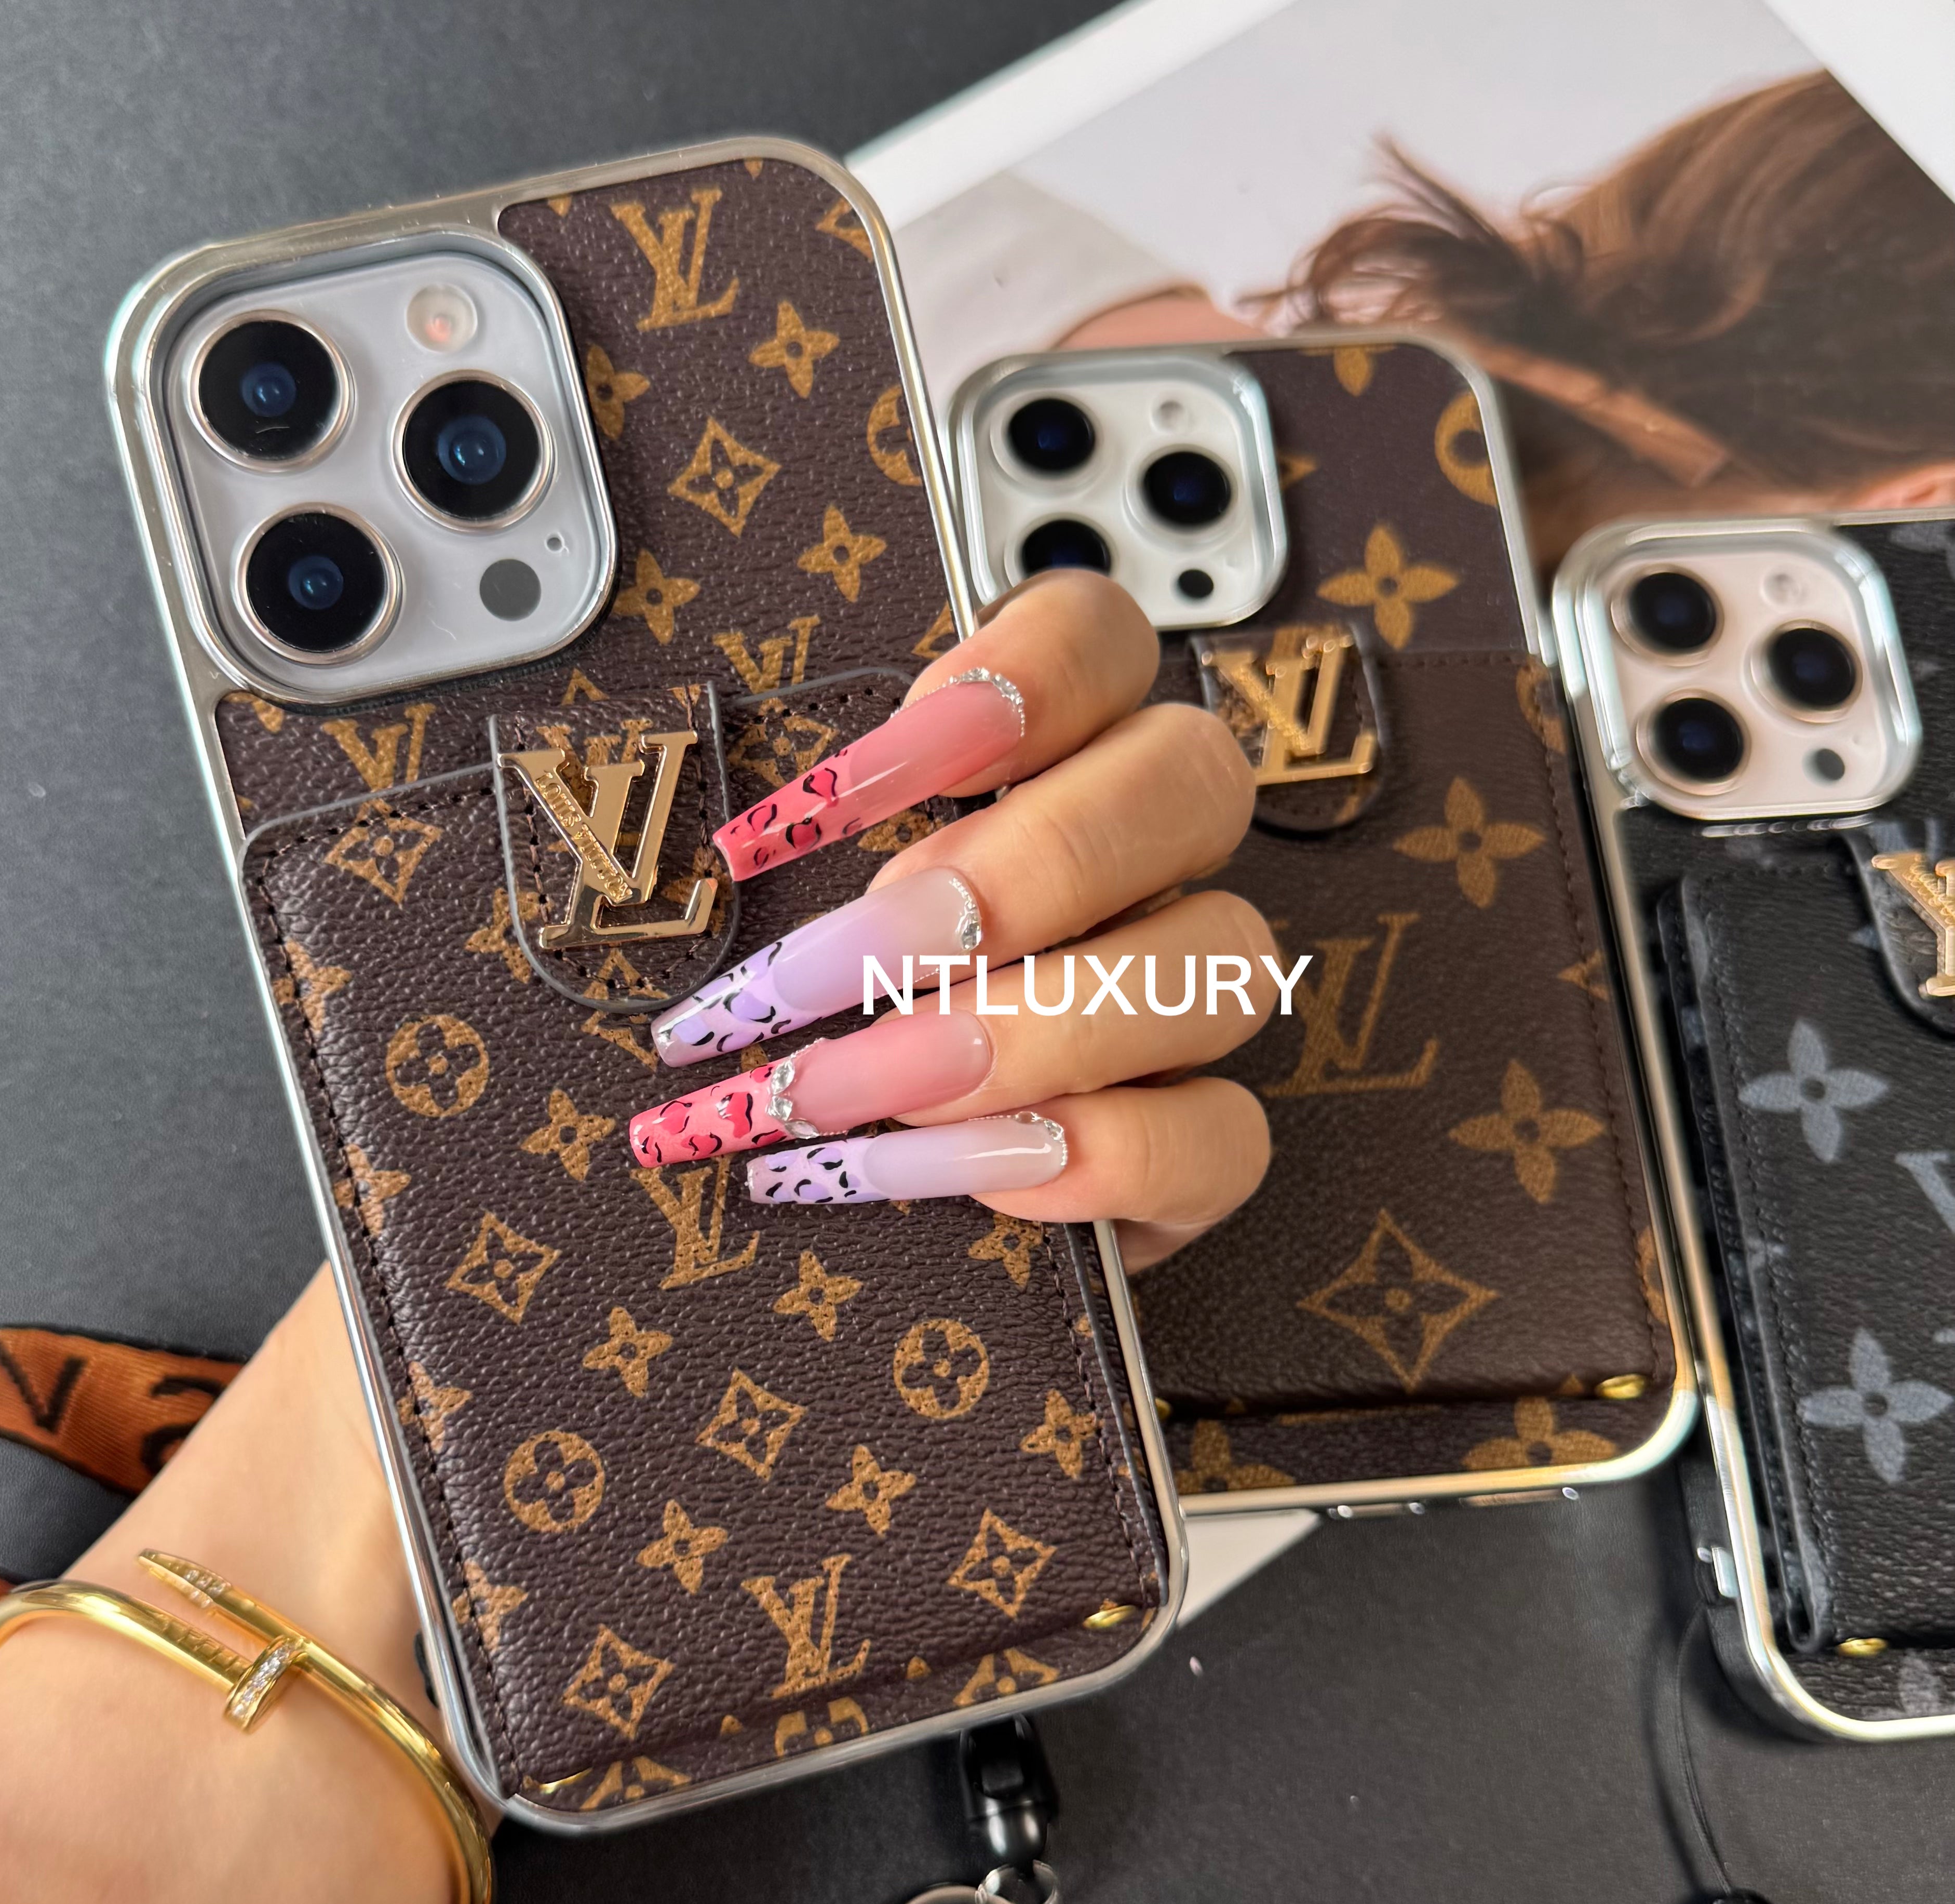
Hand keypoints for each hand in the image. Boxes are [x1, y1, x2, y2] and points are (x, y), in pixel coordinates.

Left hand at [630, 569, 1275, 1270]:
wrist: (899, 1203)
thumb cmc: (838, 1033)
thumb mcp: (810, 924)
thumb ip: (812, 866)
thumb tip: (744, 862)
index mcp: (1066, 761)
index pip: (1104, 638)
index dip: (1016, 676)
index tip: (875, 768)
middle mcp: (1156, 860)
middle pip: (1186, 782)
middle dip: (1018, 871)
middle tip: (857, 958)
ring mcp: (1199, 997)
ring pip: (1221, 955)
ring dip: (1034, 1027)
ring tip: (876, 1087)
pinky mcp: (1207, 1140)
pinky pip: (1219, 1132)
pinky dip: (1100, 1155)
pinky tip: (978, 1171)